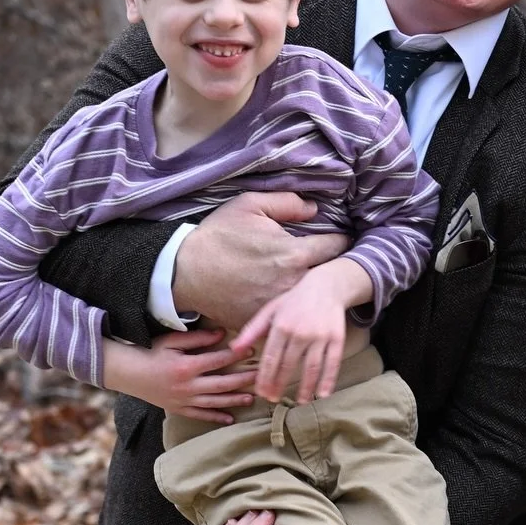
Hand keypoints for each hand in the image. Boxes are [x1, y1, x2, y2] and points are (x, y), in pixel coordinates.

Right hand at [101, 328, 256, 420]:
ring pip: (215, 402)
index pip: (219, 360)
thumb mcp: (172, 340)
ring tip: (252, 399)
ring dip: (235, 400)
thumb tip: (222, 334)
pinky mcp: (179, 409)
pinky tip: (230, 419)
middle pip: (223, 384)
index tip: (252, 350)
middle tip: (262, 377)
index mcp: (187, 366)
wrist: (127, 373)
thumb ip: (198, 338)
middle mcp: (188, 386)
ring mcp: (184, 400)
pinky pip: (200, 415)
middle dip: (244, 380)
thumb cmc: (150, 352)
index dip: (236, 355)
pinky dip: (215, 418)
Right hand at [173, 192, 350, 330]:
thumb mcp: (249, 205)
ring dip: (315, 290)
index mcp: (295, 253)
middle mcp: (293, 283)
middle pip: (328, 276)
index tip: (340, 239)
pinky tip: (293, 301)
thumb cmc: (217, 236)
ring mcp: (281, 305)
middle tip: (335, 261)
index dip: (340, 241)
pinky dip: (292, 307)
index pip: (336, 247)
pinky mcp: (267, 321)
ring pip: (311, 298)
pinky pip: (288, 314)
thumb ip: (287, 203)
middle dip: (332, 267)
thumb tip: (314, 208)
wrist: (185, 273)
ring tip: (318, 283)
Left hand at [228, 258, 371, 403]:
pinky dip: (328, 380)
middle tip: (274, 400)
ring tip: (299, 402)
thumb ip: (252, 330)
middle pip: (288, 365)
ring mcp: (320, 336)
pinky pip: (332, 363)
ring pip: (311, 368)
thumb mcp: (270, 310)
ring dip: (305, 387)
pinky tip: (322, 394)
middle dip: (280, 385)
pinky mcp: (336, 338)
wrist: (326, 286)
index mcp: (281, 326)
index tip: (261, 392)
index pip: (270, 358)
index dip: (265, 378)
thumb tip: (233, 348)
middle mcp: (300, 333)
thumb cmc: (294, 300)